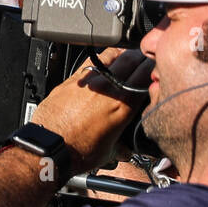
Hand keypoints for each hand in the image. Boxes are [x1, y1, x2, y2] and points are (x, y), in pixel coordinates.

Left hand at [31, 48, 153, 174]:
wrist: (49, 146)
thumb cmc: (76, 151)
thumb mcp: (110, 152)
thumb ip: (123, 146)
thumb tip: (127, 149)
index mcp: (124, 105)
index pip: (148, 75)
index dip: (156, 69)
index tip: (159, 70)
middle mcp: (109, 89)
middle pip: (133, 60)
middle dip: (142, 58)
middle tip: (146, 59)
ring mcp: (91, 81)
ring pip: (114, 55)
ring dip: (124, 55)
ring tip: (128, 57)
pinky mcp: (72, 80)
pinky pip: (92, 60)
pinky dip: (103, 58)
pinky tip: (105, 60)